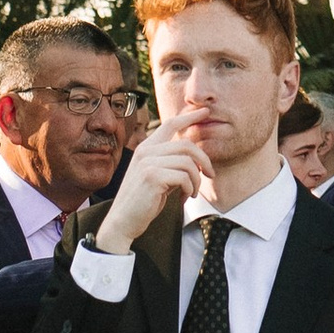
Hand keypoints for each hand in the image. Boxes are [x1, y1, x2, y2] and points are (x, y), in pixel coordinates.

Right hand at [95, 123, 213, 251]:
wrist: (123, 221)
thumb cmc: (142, 201)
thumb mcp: (157, 176)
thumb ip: (171, 164)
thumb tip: (196, 160)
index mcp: (146, 148)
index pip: (170, 124)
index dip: (189, 116)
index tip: (205, 112)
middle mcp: (146, 151)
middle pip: (186, 145)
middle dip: (204, 160)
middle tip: (210, 175)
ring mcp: (148, 163)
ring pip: (188, 162)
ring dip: (197, 180)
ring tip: (192, 193)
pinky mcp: (152, 177)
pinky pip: (184, 177)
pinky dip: (190, 189)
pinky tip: (184, 198)